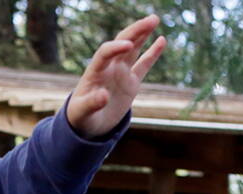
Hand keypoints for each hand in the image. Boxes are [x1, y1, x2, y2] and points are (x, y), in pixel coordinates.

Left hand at [66, 15, 166, 138]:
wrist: (87, 124)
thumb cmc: (80, 117)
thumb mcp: (82, 113)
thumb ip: (91, 104)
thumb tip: (103, 96)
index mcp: (95, 72)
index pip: (105, 53)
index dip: (116, 48)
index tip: (129, 45)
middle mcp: (109, 67)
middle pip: (122, 42)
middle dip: (135, 31)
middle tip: (152, 19)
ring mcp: (120, 73)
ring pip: (134, 49)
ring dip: (143, 34)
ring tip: (155, 19)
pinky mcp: (131, 82)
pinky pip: (144, 64)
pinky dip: (153, 53)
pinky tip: (161, 39)